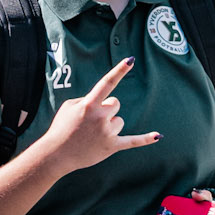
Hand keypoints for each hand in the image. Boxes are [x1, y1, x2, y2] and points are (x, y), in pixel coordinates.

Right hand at [44, 56, 158, 172]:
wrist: (56, 154)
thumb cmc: (62, 128)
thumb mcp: (69, 106)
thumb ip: (88, 100)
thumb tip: (104, 102)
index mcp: (89, 104)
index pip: (107, 83)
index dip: (119, 71)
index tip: (131, 60)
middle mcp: (100, 117)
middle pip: (115, 104)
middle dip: (106, 110)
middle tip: (90, 121)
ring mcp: (107, 133)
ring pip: (119, 121)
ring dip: (109, 125)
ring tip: (93, 135)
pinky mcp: (112, 146)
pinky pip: (132, 141)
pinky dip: (145, 139)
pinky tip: (158, 135)